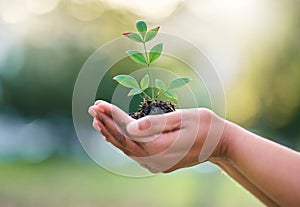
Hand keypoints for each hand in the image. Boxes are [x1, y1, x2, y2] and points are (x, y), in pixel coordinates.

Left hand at [89, 101, 225, 172]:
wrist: (221, 144)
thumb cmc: (206, 126)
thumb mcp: (183, 119)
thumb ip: (156, 124)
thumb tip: (130, 127)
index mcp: (160, 147)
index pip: (128, 131)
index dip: (112, 117)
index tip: (99, 104)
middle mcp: (154, 160)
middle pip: (124, 142)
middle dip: (107, 124)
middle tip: (92, 110)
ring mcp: (156, 164)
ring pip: (127, 149)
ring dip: (112, 134)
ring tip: (98, 120)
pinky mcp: (159, 163)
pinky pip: (135, 153)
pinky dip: (122, 142)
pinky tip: (113, 135)